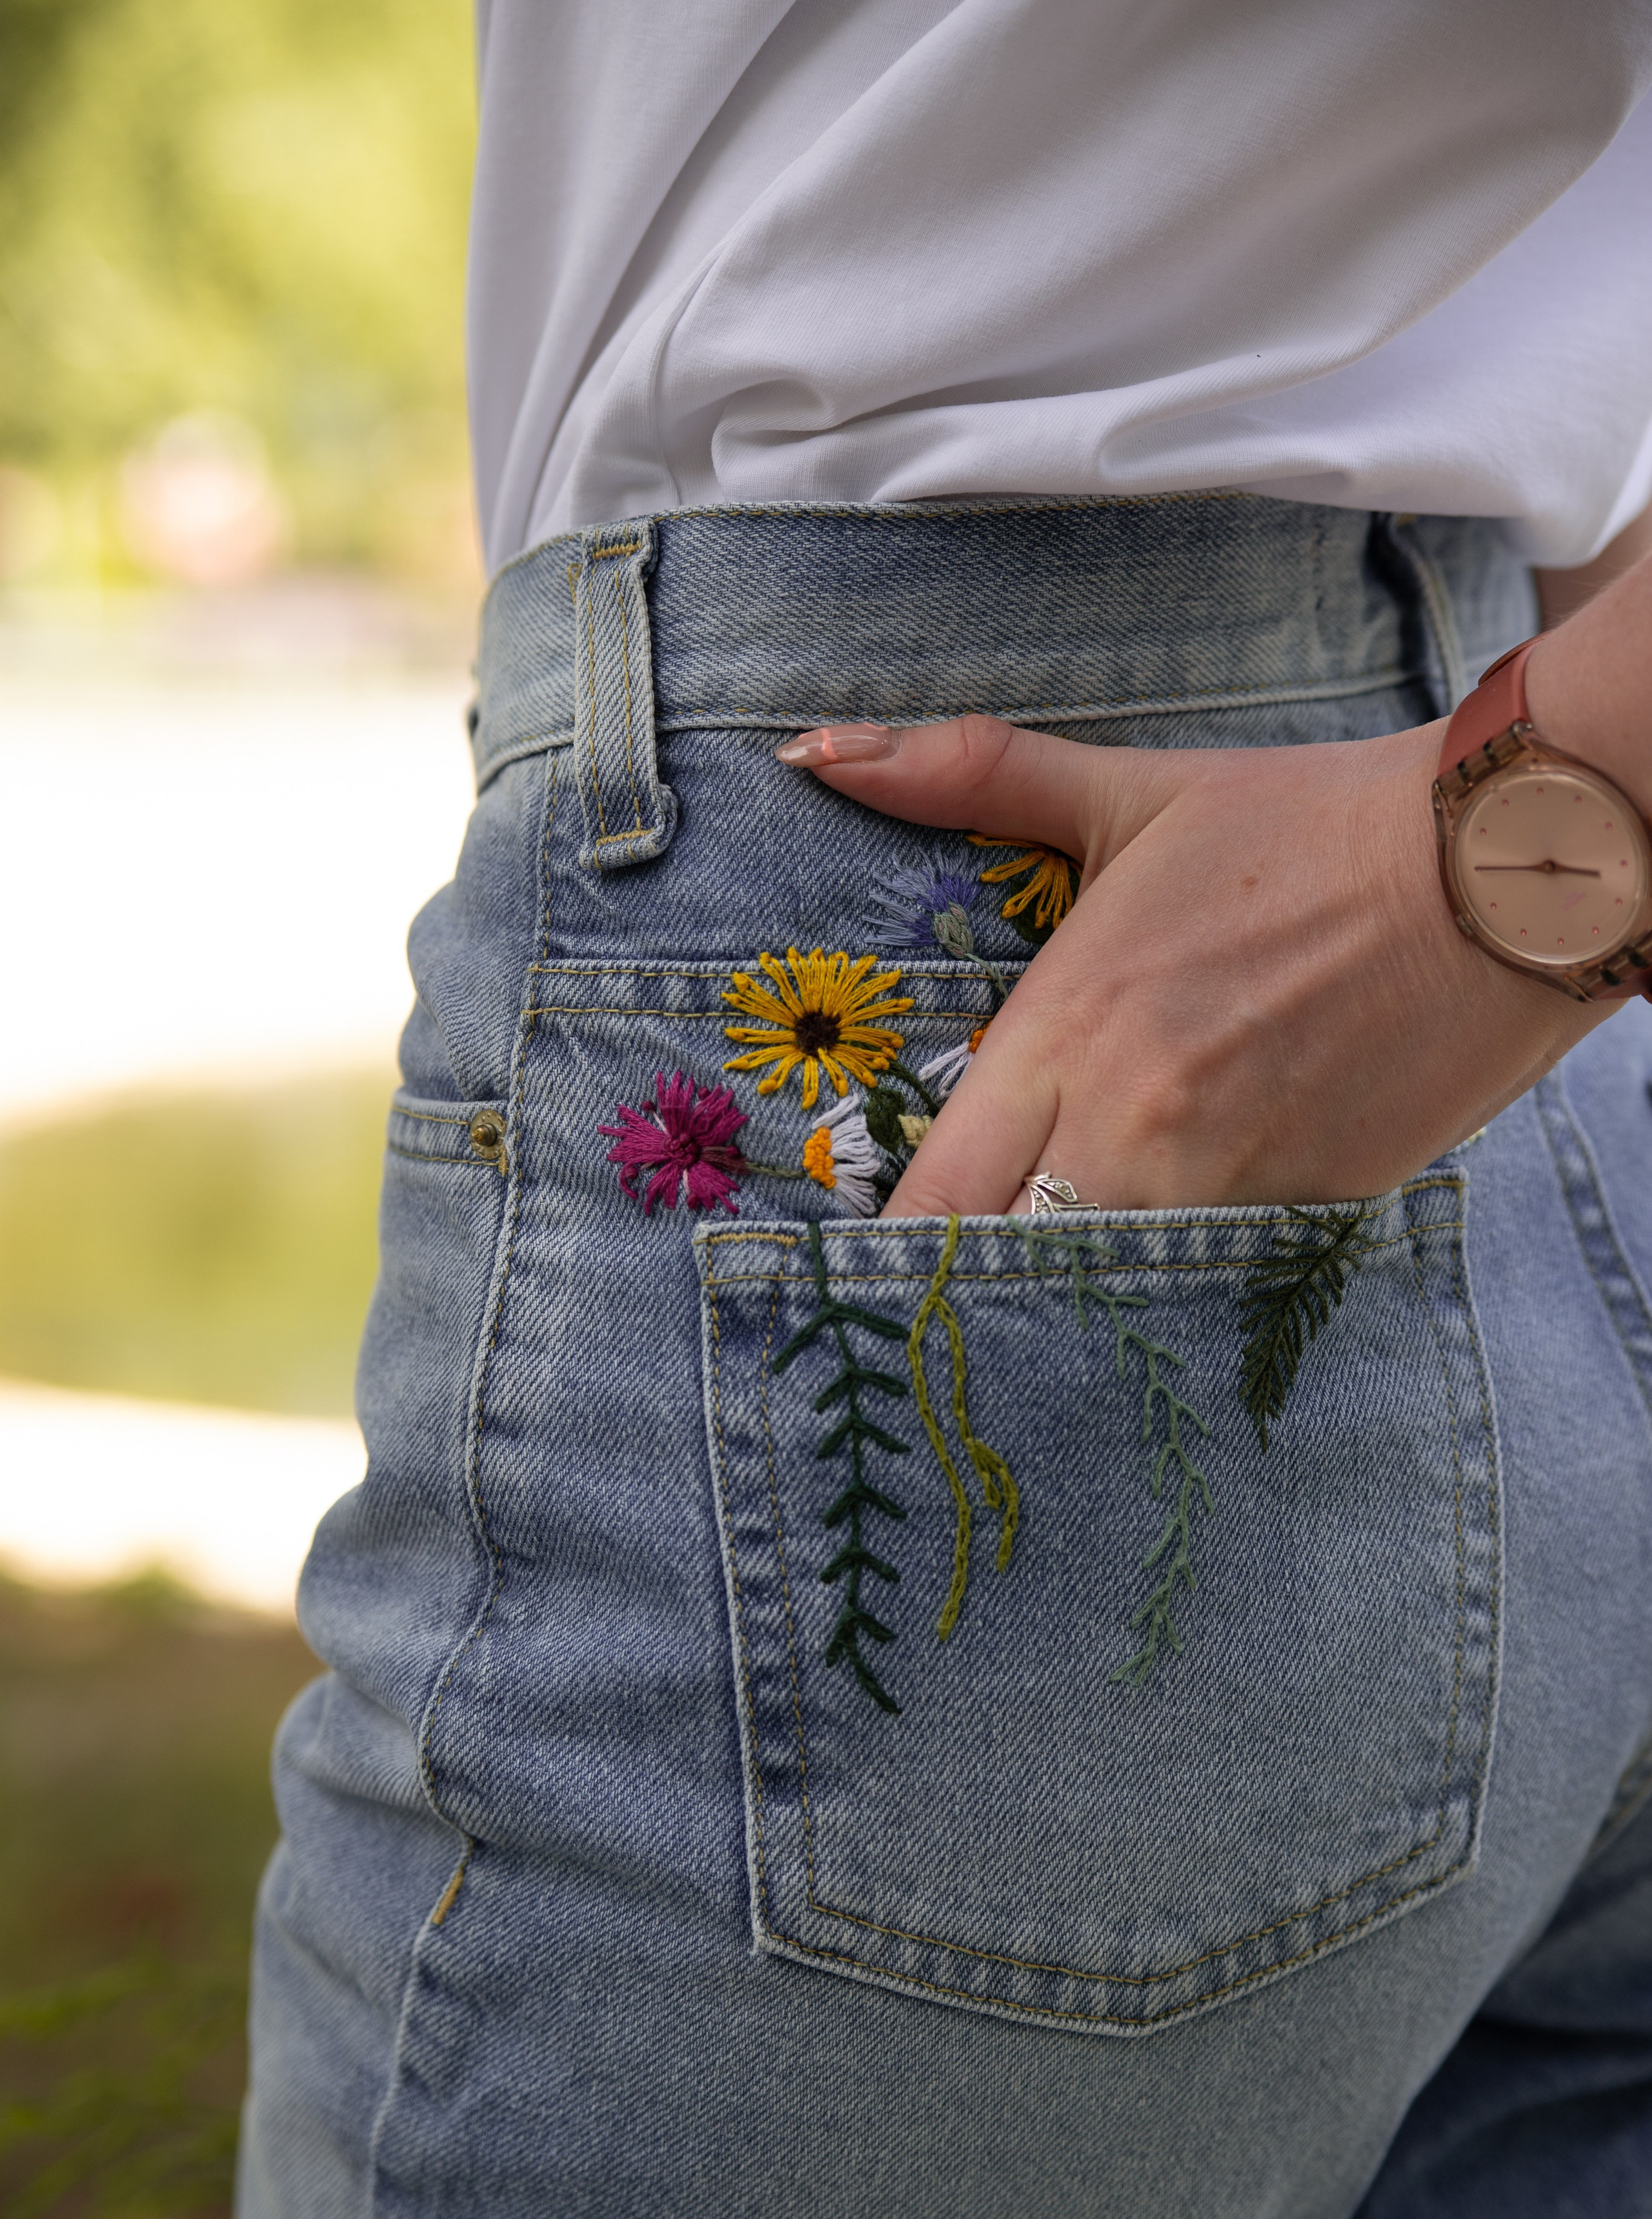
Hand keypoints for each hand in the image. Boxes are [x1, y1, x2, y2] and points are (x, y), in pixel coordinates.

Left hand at [775, 714, 1632, 1213]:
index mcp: (1068, 1031)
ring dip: (1073, 1284)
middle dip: (969, 1281)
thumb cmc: (1303, 827)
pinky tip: (1178, 1244)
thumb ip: (965, 778)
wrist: (1495, 869)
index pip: (932, 1199)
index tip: (873, 1252)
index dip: (892, 1245)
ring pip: (1105, 1286)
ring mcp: (1228, 1183)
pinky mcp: (1311, 1214)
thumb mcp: (1128, 797)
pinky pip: (1213, 1275)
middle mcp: (1134, 1127)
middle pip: (1002, 1267)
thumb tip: (812, 749)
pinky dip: (1184, 1269)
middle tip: (945, 1287)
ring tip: (1057, 1270)